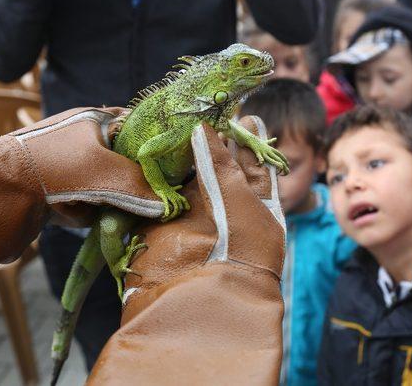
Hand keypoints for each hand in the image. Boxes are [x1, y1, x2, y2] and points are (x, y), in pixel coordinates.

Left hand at [0, 107, 162, 285]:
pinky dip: (89, 214)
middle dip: (135, 184)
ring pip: (111, 188)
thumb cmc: (53, 167)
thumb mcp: (106, 172)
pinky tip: (76, 215)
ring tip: (99, 207)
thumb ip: (143, 186)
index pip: (140, 128)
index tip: (172, 168)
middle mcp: (84, 140)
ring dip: (111, 203)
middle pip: (128, 163)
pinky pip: (91, 204)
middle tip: (145, 197)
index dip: (157, 147)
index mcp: (95, 120)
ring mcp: (70, 168)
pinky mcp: (60, 193)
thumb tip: (170, 206)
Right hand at [87, 116, 285, 384]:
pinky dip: (158, 172)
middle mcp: (228, 209)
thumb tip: (205, 127)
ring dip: (185, 152)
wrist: (206, 302)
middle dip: (216, 139)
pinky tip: (153, 147)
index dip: (250, 140)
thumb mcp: (239, 198)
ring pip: (189, 176)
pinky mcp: (166, 222)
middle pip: (220, 167)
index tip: (244, 112)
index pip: (255, 166)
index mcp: (258, 207)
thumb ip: (220, 163)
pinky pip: (162, 192)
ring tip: (180, 120)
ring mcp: (196, 216)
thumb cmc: (240, 248)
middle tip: (208, 109)